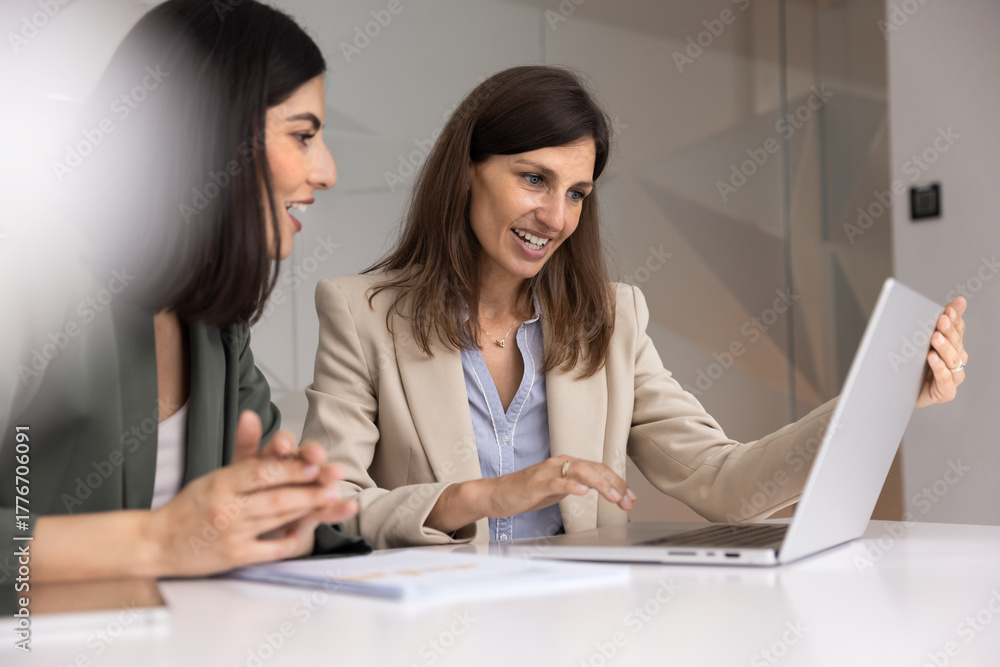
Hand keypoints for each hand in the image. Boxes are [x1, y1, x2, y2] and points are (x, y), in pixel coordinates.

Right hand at [148, 411, 356, 575]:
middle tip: (333, 483)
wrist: (156, 542)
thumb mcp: (212, 475)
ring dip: (308, 510)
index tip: (313, 465)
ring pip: (277, 519)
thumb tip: (253, 417)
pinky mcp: (235, 556)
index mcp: (220, 483)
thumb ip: (240, 453)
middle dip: (308, 490)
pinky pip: (271, 548)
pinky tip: (309, 530)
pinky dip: (292, 540)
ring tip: (331, 501)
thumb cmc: (189, 507)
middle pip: (274, 497)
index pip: (260, 472)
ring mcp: (232, 534)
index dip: (289, 469)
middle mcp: (226, 508)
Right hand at [426, 456, 635, 533]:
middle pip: (594, 469)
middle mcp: (560, 464)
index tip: (630, 498)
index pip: (599, 470)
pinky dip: (571, 486)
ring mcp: (548, 472)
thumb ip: (576, 486)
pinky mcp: (536, 483)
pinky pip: (557, 482)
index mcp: (567, 465)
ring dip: (600, 484)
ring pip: (580, 472)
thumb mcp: (557, 490)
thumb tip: (598, 489)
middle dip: (615, 485)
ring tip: (613, 496)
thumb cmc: (525, 492)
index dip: (617, 482)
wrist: (496, 494)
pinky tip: (583, 492)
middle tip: (627, 500)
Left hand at [916, 296, 967, 407]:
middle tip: (940, 320)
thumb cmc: (909, 364)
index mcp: (952, 345)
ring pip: (953, 360)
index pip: (957, 329)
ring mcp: (952, 376)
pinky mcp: (946, 392)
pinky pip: (946, 380)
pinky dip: (940, 369)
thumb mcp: (918, 339)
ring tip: (935, 338)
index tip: (946, 310)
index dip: (954, 319)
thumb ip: (936, 320)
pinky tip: (932, 358)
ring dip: (945, 348)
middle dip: (948, 331)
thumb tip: (961, 300)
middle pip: (956, 343)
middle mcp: (955, 360)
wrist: (894, 391)